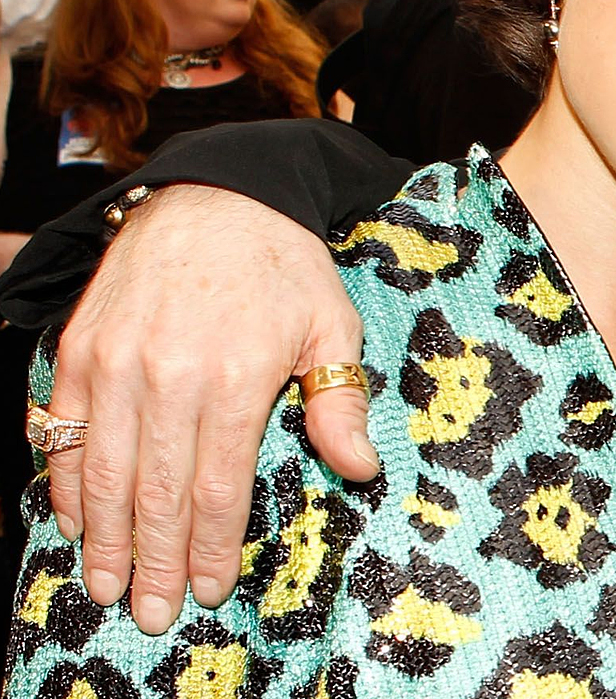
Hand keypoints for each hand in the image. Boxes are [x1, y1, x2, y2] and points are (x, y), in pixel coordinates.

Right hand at [43, 185, 371, 633]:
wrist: (216, 196)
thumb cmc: (283, 266)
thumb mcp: (331, 326)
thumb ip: (339, 402)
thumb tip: (360, 469)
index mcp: (234, 378)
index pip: (214, 486)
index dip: (209, 546)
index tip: (209, 589)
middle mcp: (167, 376)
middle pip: (153, 493)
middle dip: (153, 560)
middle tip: (152, 611)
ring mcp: (115, 363)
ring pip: (102, 471)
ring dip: (101, 536)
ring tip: (106, 584)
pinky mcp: (80, 351)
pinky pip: (63, 431)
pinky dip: (65, 480)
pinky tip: (72, 519)